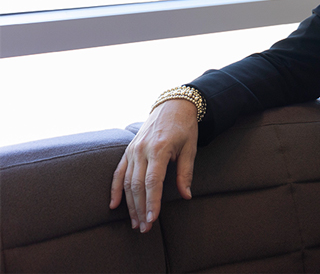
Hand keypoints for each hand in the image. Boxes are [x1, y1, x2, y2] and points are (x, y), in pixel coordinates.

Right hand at [110, 99, 198, 232]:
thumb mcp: (190, 148)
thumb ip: (185, 172)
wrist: (172, 105)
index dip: (152, 202)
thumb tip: (186, 196)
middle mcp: (141, 150)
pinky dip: (115, 189)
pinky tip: (114, 205)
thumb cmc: (185, 127)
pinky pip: (118, 172)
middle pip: (137, 185)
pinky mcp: (128, 150)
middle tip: (145, 228)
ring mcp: (132, 150)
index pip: (152, 182)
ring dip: (130, 204)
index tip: (152, 219)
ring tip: (135, 222)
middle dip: (140, 209)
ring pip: (126, 182)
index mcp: (158, 149)